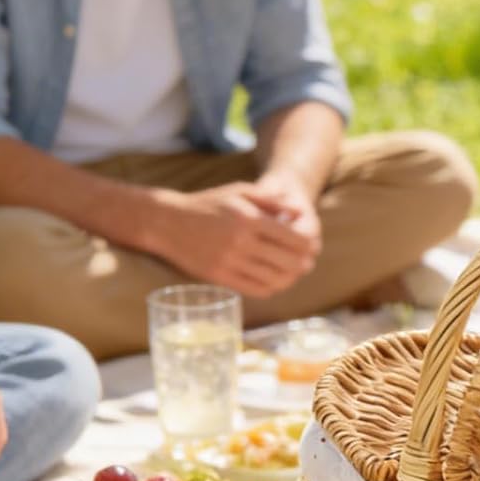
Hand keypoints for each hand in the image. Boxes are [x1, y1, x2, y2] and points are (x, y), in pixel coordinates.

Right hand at [149, 180, 318, 298]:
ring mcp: (228, 262)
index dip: (308, 246)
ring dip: (289, 279)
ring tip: (294, 275)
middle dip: (303, 264)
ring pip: (272, 278)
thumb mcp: (240, 191)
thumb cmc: (208, 203)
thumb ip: (272, 200)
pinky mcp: (218, 277)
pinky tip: (273, 282)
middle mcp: (241, 242)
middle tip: (308, 264)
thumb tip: (299, 212)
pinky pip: (253, 289)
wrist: (167, 222)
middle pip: (287, 261)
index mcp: (249, 219)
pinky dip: (269, 288)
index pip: (292, 239)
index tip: (312, 247)